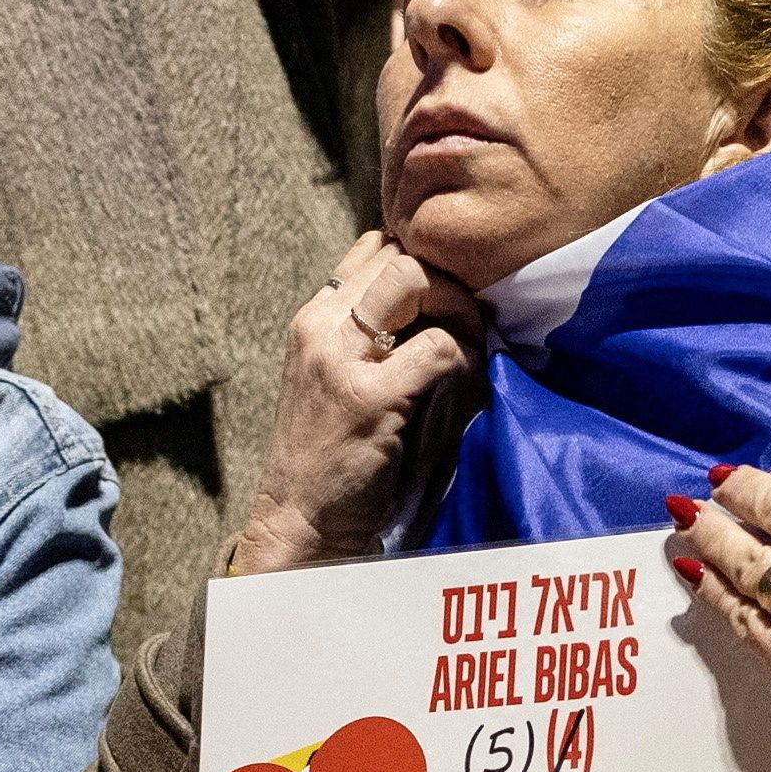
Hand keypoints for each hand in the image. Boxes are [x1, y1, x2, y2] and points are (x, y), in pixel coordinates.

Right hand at [233, 231, 479, 573]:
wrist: (301, 524)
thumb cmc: (332, 458)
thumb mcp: (342, 379)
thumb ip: (378, 337)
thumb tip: (449, 299)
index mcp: (314, 318)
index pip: (376, 247)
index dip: (425, 267)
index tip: (447, 310)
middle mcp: (320, 326)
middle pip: (399, 254)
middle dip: (449, 283)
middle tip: (469, 329)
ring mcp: (339, 359)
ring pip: (416, 280)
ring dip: (460, 313)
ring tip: (469, 356)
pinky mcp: (368, 398)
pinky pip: (439, 347)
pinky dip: (467, 363)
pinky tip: (466, 390)